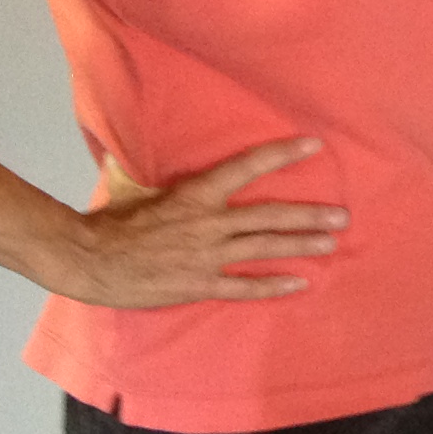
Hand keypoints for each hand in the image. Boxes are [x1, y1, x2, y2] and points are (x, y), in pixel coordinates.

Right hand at [56, 136, 343, 306]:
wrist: (90, 260)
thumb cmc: (114, 222)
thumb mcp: (144, 189)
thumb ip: (172, 178)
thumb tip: (177, 151)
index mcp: (195, 194)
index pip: (247, 167)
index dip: (282, 155)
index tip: (314, 146)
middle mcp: (208, 223)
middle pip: (269, 215)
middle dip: (309, 215)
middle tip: (342, 214)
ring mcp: (206, 256)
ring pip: (264, 248)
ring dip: (300, 245)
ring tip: (331, 242)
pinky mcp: (199, 284)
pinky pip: (243, 288)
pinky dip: (272, 286)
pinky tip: (298, 284)